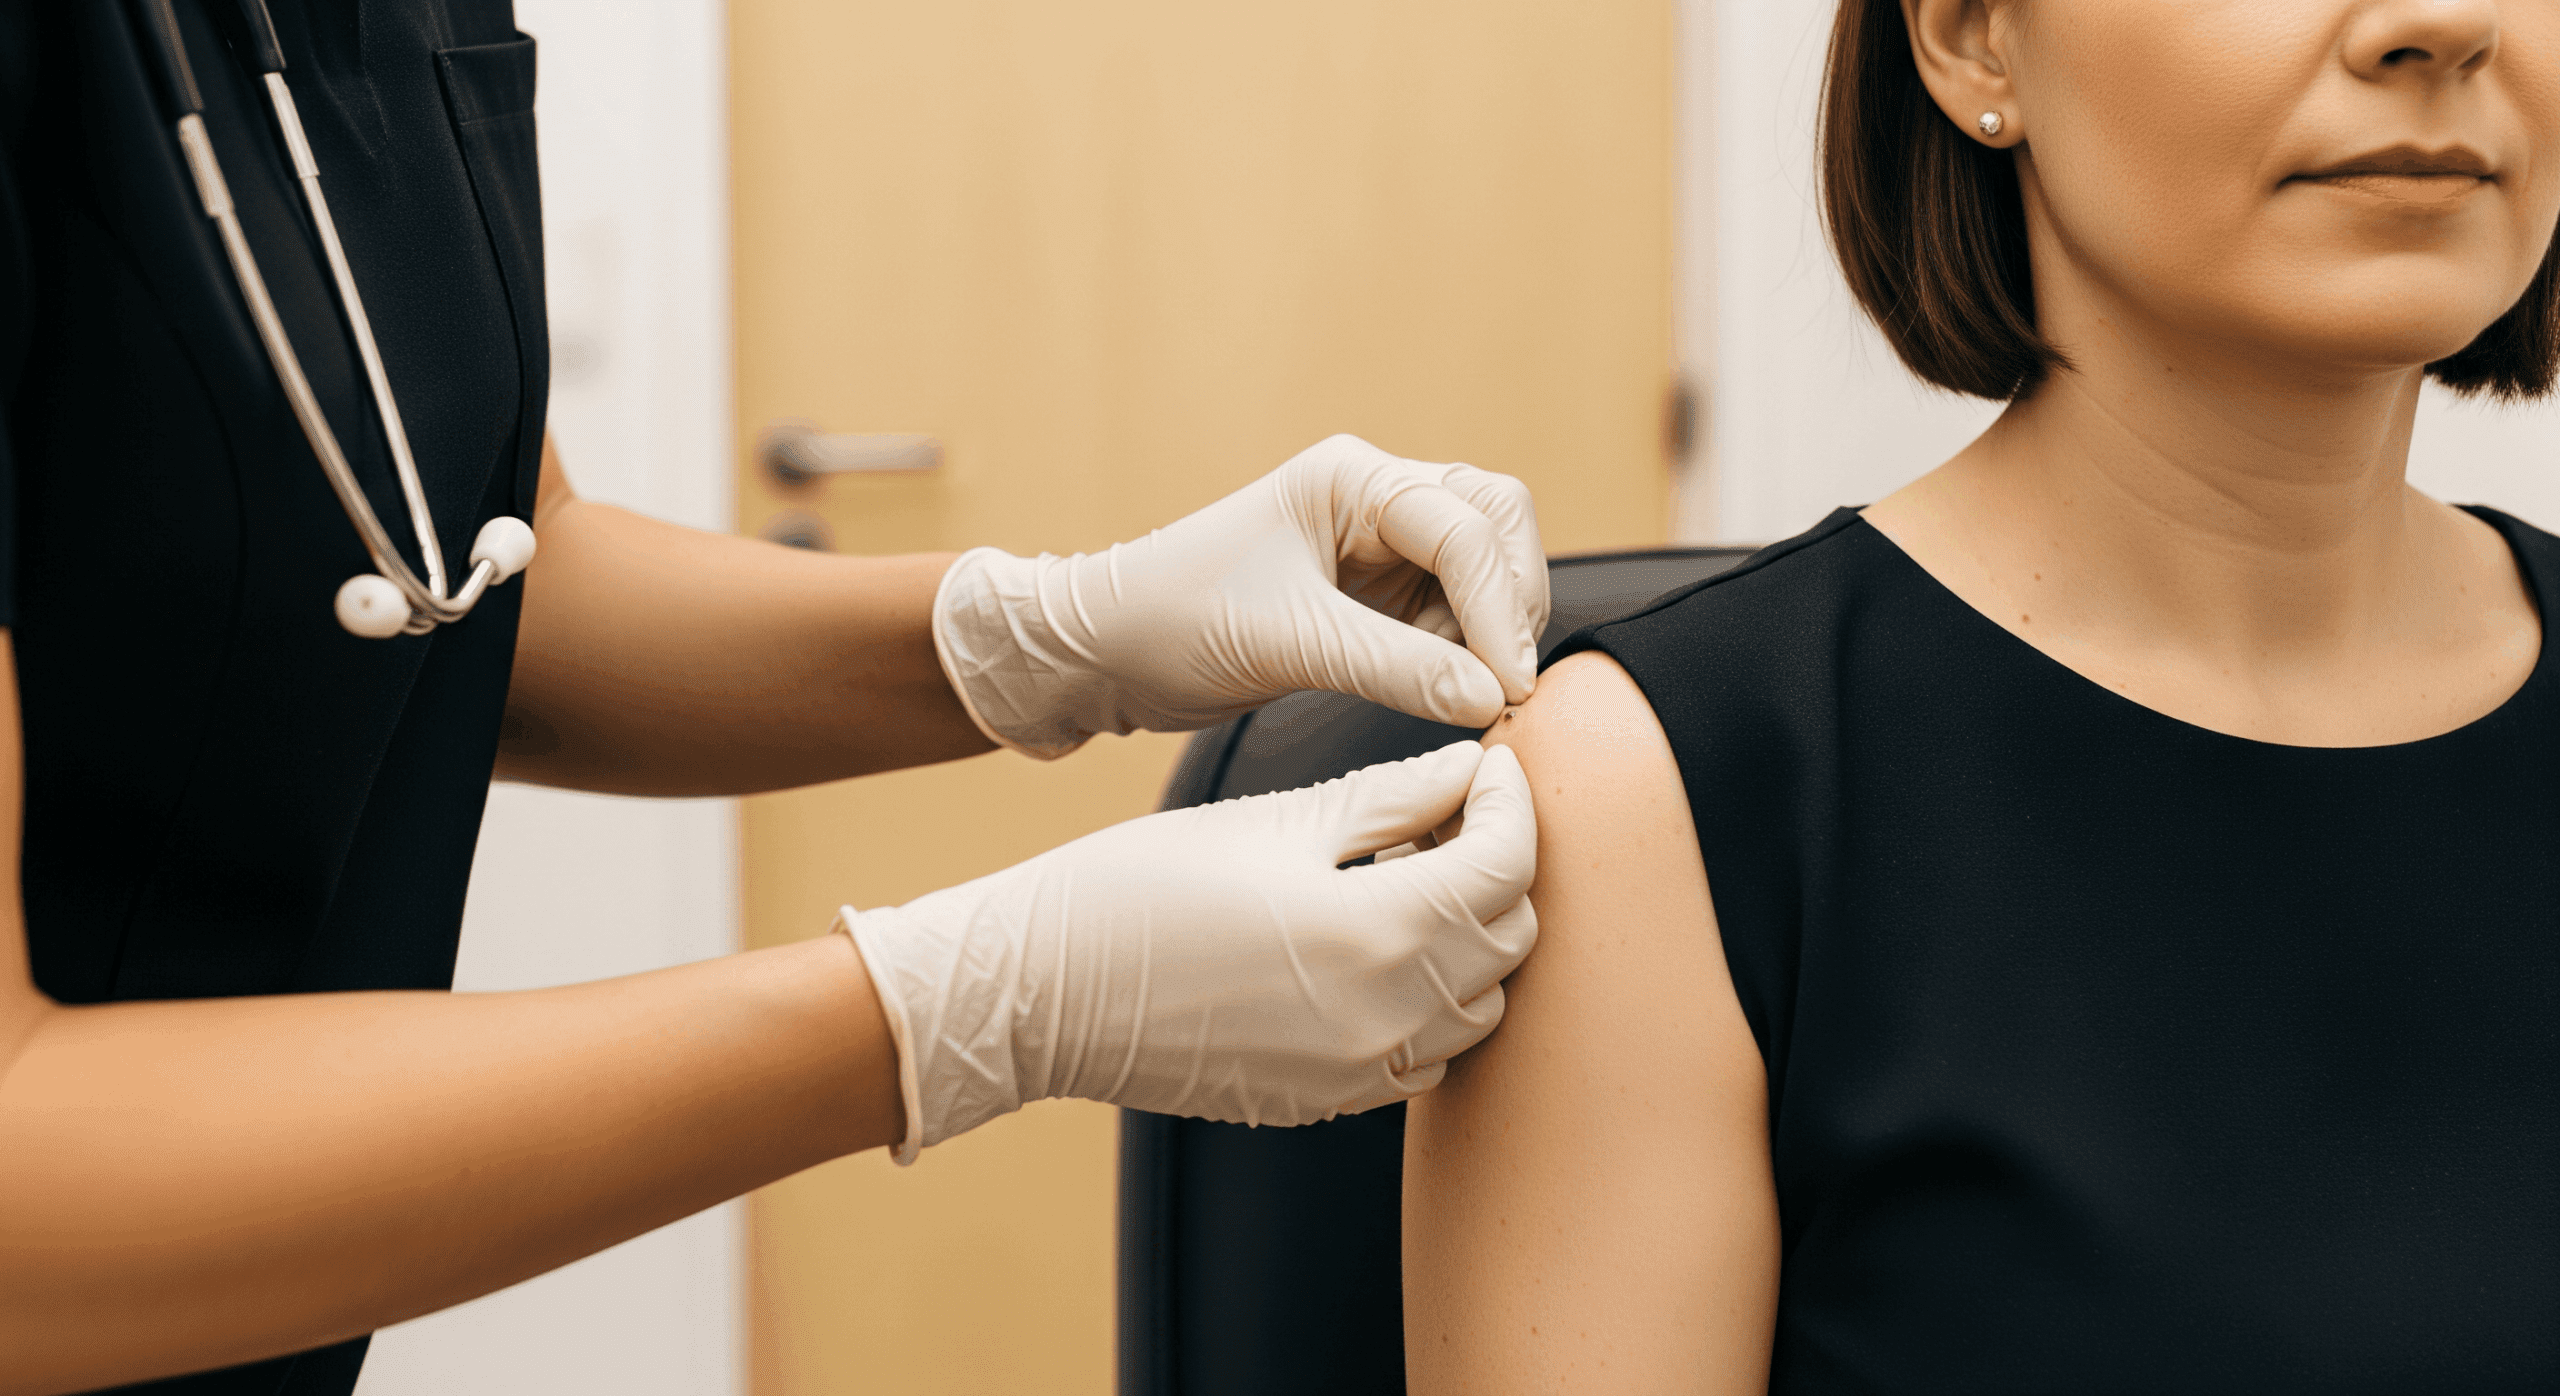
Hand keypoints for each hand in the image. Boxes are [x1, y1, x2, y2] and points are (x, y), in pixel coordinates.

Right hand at [839, 741, 1536, 1159]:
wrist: (1043, 992)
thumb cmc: (1140, 889)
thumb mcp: (1273, 820)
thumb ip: (1388, 797)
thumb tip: (1465, 769)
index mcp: (1379, 932)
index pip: (1505, 864)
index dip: (1512, 803)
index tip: (1491, 769)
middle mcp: (1389, 1019)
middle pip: (1509, 938)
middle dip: (1498, 865)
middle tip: (1449, 813)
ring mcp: (1362, 1073)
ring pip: (1479, 1005)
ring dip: (1468, 937)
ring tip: (1404, 879)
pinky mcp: (1329, 1102)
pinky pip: (1425, 1054)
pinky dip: (1428, 1000)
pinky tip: (1371, 948)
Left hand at [933, 434, 1549, 757]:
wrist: (1102, 653)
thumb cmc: (1169, 622)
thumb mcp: (1286, 644)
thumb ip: (1397, 667)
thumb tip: (1490, 696)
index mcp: (1349, 480)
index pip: (1465, 528)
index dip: (1499, 607)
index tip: (1507, 685)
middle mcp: (1372, 501)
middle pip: (1496, 523)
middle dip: (1512, 601)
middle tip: (1504, 684)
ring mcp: (1376, 547)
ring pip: (1484, 568)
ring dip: (1489, 630)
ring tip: (1459, 691)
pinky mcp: (1372, 597)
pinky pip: (1451, 612)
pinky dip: (1463, 651)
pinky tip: (1440, 690)